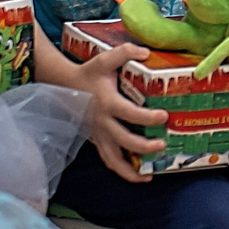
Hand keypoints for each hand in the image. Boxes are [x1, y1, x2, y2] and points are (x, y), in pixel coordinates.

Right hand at [78, 43, 168, 181]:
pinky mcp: (96, 141)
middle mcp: (103, 123)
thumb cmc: (89, 73)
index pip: (128, 113)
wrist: (64, 86)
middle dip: (144, 146)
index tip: (164, 117)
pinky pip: (109, 160)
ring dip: (130, 170)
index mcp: (107, 103)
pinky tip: (139, 176)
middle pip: (124, 140)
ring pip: (113, 159)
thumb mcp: (104, 59)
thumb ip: (124, 52)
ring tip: (149, 175)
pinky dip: (122, 171)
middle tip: (162, 145)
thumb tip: (146, 52)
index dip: (147, 118)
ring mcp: (98, 135)